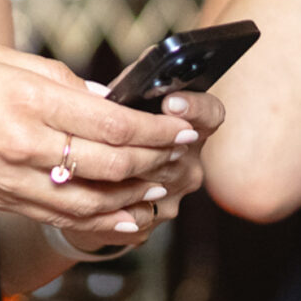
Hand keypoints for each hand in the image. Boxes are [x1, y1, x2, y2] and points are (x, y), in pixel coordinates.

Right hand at [0, 43, 200, 228]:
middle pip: (111, 164)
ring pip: (94, 199)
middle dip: (157, 159)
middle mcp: (24, 146)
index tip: (181, 124)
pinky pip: (65, 217)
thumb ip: (53, 77)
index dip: (154, 128)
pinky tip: (129, 217)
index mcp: (24, 101)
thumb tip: (101, 97)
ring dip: (138, 193)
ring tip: (165, 182)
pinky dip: (103, 220)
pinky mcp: (5, 201)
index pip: (109, 123)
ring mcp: (15, 180)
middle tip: (184, 151)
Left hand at [46, 88, 224, 250]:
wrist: (103, 185)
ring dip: (120, 171)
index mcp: (192, 130)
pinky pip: (128, 209)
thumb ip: (132, 92)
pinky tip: (89, 187)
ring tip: (92, 157)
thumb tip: (129, 79)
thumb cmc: (116, 135)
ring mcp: (173, 197)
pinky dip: (107, 198)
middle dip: (144, 142)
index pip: (211, 115)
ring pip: (149, 183)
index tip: (171, 102)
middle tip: (118, 132)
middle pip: (175, 153)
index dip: (195, 108)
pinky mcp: (150, 221)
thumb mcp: (125, 104)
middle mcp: (190, 165)